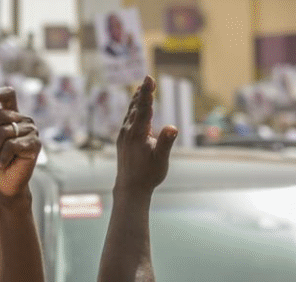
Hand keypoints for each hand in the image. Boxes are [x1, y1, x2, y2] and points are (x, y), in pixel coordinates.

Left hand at [0, 87, 41, 197]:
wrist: (6, 185)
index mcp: (12, 115)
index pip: (8, 94)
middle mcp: (23, 120)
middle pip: (1, 114)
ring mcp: (31, 131)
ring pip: (5, 131)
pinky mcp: (35, 144)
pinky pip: (13, 145)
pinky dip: (3, 156)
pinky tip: (2, 164)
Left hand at [115, 76, 177, 195]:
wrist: (130, 189)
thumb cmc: (148, 175)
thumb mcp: (161, 160)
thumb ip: (166, 142)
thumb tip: (173, 128)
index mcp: (137, 134)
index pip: (144, 108)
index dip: (147, 92)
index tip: (148, 77)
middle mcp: (127, 132)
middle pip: (136, 107)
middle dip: (143, 92)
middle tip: (147, 78)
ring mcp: (124, 136)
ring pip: (130, 113)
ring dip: (137, 100)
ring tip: (141, 88)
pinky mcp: (123, 140)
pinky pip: (128, 120)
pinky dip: (134, 110)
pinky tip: (136, 108)